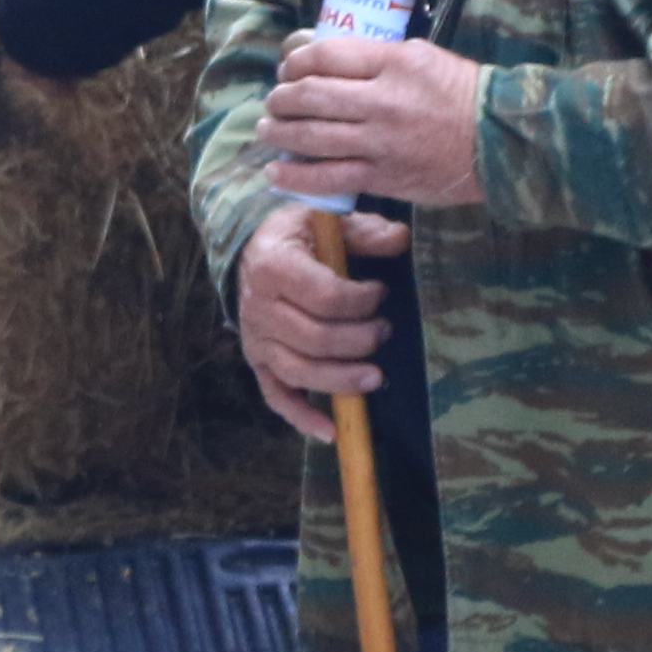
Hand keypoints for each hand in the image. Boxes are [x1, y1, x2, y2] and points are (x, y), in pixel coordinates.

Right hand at [233, 200, 401, 445]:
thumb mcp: (326, 221)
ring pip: (298, 371)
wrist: (251, 250)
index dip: (360, 301)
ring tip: (376, 377)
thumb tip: (400, 240)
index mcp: (273, 266)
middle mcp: (258, 306)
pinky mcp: (258, 361)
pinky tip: (331, 431)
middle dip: (359, 340)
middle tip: (384, 330)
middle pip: (314, 338)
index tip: (380, 293)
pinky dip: (302, 416)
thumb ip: (364, 231)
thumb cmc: (298, 236)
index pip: (323, 296)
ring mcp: (256, 338)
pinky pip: (276, 395)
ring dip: (341, 380)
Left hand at [259, 29, 486, 209]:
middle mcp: (382, 101)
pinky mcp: (383, 176)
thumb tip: (331, 60)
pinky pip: (328, 177)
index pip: (326, 56)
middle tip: (274, 100)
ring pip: (312, 136)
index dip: (296, 62)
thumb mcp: (423, 57)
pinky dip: (296, 176)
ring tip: (268, 129)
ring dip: (280, 132)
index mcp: (394, 63)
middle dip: (281, 97)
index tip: (289, 68)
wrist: (500, 141)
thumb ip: (378, 58)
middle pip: (310, 95)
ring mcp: (380, 142)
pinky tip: (277, 172)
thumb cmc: (463, 94)